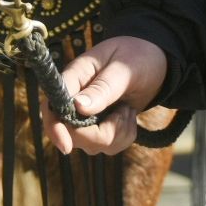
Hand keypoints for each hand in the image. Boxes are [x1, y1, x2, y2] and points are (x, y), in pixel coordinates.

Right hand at [44, 36, 168, 156]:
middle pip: (72, 134)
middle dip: (102, 134)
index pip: (53, 105)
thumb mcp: (123, 69)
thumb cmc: (136, 57)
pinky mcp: (100, 129)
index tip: (66, 147)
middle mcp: (75, 100)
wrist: (152, 63)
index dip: (55, 128)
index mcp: (74, 78)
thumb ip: (102, 88)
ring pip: (91, 145)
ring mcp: (86, 117)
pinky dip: (124, 137)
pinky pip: (107, 147)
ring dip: (117, 133)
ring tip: (128, 109)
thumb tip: (78, 106)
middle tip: (125, 112)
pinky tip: (129, 117)